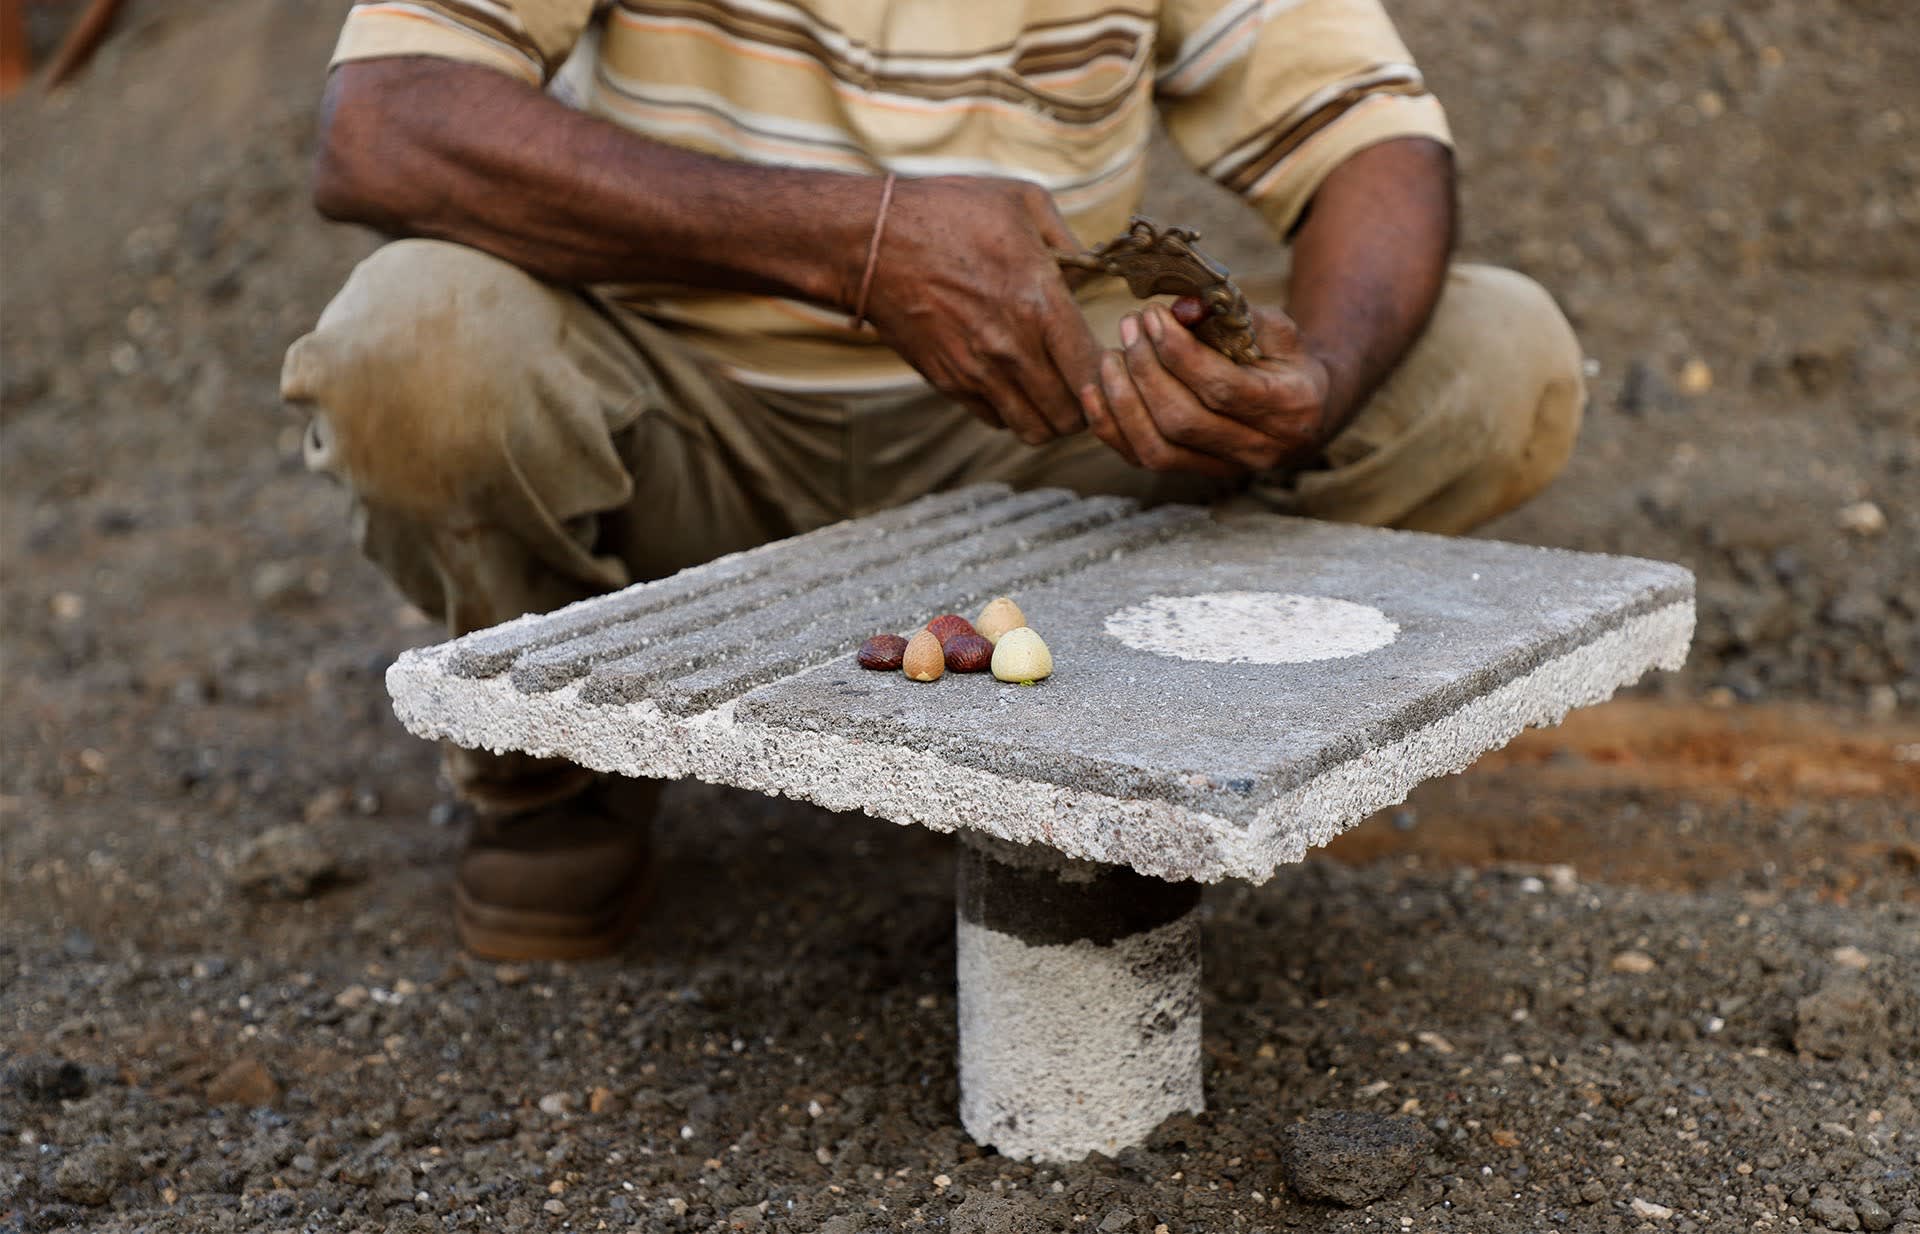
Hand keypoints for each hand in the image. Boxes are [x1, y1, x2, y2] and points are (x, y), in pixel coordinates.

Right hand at [859, 176, 1103, 444]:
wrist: (869, 241)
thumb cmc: (947, 211)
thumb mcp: (1022, 201)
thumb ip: (1069, 241)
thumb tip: (1090, 271)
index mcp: (1040, 302)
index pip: (1096, 372)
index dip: (1113, 375)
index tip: (1109, 360)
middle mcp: (1012, 347)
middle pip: (1072, 415)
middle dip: (1088, 404)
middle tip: (1085, 382)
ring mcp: (978, 371)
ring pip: (1036, 430)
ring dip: (1051, 416)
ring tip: (1053, 390)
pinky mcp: (949, 382)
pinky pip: (997, 420)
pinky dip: (1013, 411)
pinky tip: (1013, 382)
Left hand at [1088, 298, 1333, 475]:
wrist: (1307, 411)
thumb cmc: (1286, 359)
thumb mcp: (1276, 328)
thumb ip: (1233, 315)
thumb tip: (1181, 307)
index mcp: (1289, 406)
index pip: (1221, 388)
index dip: (1178, 352)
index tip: (1152, 315)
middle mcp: (1259, 448)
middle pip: (1183, 420)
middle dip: (1146, 370)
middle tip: (1129, 326)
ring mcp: (1225, 469)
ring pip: (1158, 450)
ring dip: (1124, 401)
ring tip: (1111, 356)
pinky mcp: (1196, 474)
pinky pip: (1143, 460)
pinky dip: (1111, 427)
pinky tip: (1095, 390)